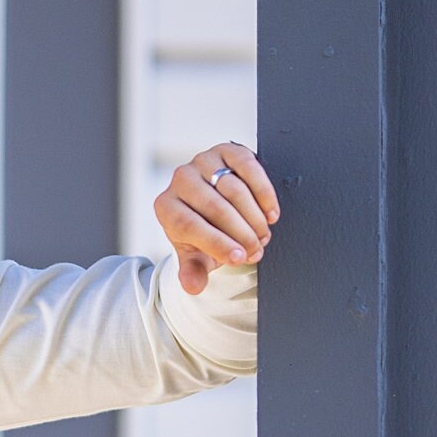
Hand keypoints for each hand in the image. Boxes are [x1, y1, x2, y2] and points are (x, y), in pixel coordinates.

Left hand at [154, 141, 279, 297]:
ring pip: (234, 190)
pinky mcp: (227, 150)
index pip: (189, 225)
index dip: (217, 243)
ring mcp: (203, 161)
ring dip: (254, 217)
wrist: (213, 205)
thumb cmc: (202, 233)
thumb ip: (193, 271)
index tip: (240, 258)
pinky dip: (264, 193)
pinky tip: (270, 214)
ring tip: (263, 236)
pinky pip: (249, 168)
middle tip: (257, 250)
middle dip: (241, 233)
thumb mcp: (196, 255)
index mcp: (166, 206)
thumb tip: (193, 286)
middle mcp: (180, 179)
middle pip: (215, 207)